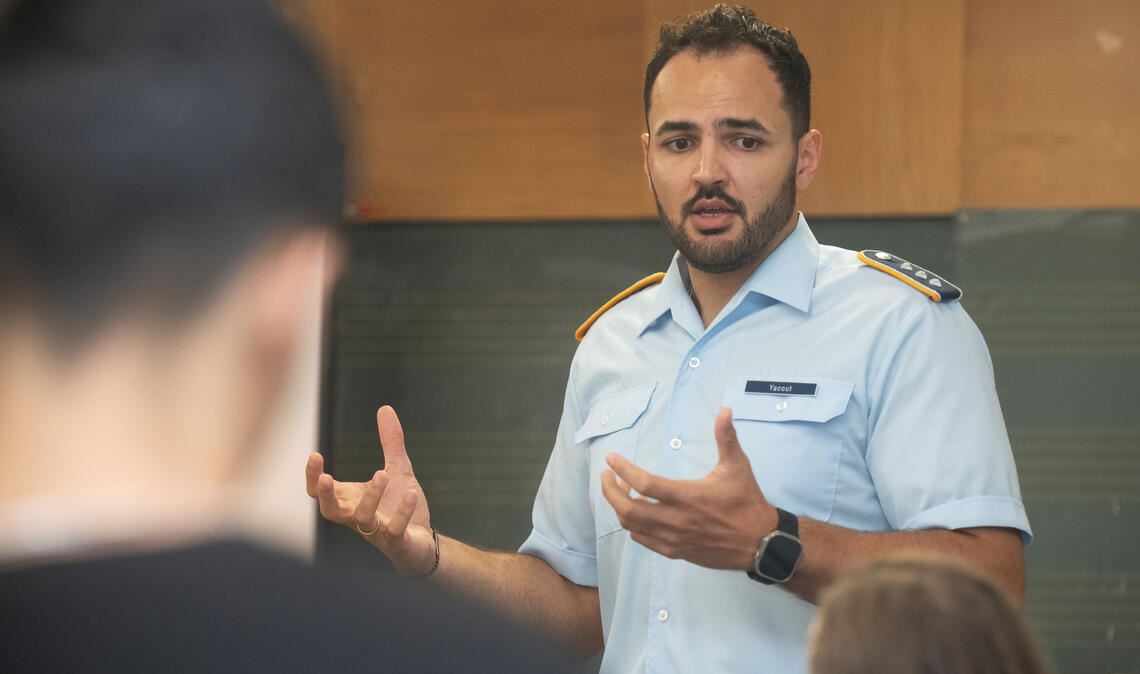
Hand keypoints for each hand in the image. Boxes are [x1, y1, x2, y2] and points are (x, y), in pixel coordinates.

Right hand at [305, 405, 435, 573]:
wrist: (421, 544)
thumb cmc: (399, 507)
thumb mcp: (397, 469)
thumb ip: (390, 442)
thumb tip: (385, 407)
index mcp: (350, 500)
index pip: (320, 492)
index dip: (313, 476)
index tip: (315, 454)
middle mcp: (357, 517)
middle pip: (330, 511)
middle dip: (326, 495)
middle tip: (327, 477)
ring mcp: (376, 531)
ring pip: (363, 519)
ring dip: (371, 496)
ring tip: (381, 473)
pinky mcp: (397, 542)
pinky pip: (394, 530)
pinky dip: (401, 513)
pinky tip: (410, 493)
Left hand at [600, 407, 776, 570]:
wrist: (760, 542)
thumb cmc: (747, 501)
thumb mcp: (737, 466)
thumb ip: (727, 437)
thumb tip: (725, 410)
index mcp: (687, 497)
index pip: (644, 484)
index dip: (623, 470)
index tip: (611, 458)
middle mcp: (676, 520)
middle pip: (628, 509)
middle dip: (610, 491)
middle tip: (607, 476)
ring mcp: (674, 538)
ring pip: (632, 526)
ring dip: (620, 507)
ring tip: (621, 490)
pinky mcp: (676, 552)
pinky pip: (643, 540)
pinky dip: (633, 525)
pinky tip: (636, 512)